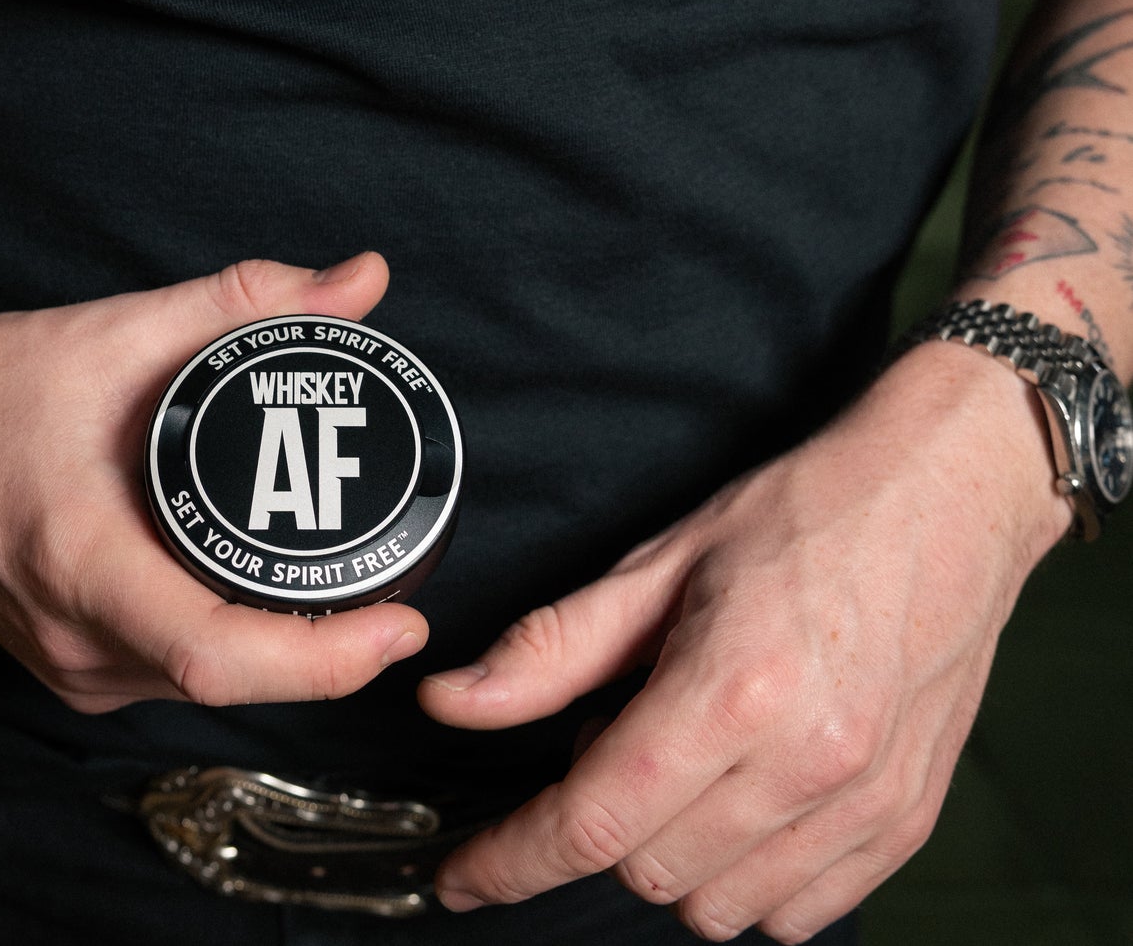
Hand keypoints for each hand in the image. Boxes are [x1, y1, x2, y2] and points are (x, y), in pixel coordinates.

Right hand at [0, 252, 427, 710]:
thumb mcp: (120, 328)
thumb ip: (246, 300)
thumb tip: (362, 281)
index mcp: (80, 564)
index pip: (216, 654)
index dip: (320, 660)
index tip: (398, 631)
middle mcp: (74, 641)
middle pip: (229, 680)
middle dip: (329, 652)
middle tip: (406, 595)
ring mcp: (68, 668)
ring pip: (206, 686)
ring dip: (285, 655)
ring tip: (359, 593)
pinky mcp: (69, 668)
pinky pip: (173, 675)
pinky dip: (233, 645)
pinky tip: (276, 599)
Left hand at [419, 340, 1069, 940]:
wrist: (946, 498)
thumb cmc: (807, 515)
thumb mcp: (662, 563)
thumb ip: (553, 649)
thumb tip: (455, 702)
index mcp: (734, 689)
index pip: (593, 822)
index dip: (511, 862)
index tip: (464, 879)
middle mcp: (806, 762)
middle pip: (648, 872)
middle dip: (603, 826)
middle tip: (620, 738)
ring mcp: (864, 803)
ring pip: (720, 910)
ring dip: (675, 858)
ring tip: (692, 762)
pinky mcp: (905, 824)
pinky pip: (796, 913)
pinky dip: (749, 878)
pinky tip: (747, 799)